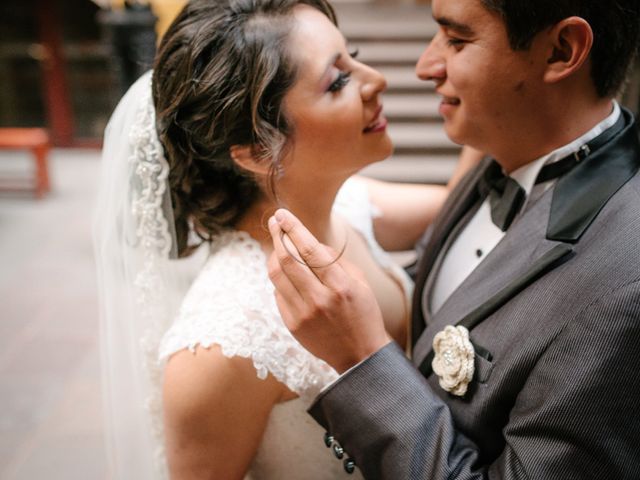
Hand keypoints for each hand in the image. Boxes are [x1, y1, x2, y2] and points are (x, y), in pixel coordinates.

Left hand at [267, 209, 391, 372]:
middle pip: (288, 260)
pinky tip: (286, 274)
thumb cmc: (363, 313)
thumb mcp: (360, 282)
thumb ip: (336, 260)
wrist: (360, 355)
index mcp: (341, 286)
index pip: (311, 250)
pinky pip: (278, 294)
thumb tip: (310, 242)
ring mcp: (303, 314)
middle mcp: (320, 300)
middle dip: (278, 236)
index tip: (283, 214)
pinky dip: (280, 279)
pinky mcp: (292, 325)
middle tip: (275, 222)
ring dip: (273, 255)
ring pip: (277, 276)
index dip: (294, 229)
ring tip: (278, 245)